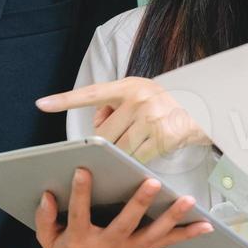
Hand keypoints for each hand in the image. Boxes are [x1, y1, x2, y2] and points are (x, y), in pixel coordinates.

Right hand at [34, 167, 211, 247]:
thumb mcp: (48, 241)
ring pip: (152, 233)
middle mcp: (107, 246)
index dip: (80, 193)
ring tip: (187, 199)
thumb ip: (45, 218)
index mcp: (80, 241)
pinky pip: (168, 242)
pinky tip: (206, 225)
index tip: (83, 170)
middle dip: (139, 203)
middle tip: (152, 182)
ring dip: (172, 216)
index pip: (79, 214)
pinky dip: (188, 234)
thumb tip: (48, 195)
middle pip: (125, 223)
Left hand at [35, 78, 207, 163]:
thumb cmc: (164, 104)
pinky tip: (150, 149)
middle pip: (104, 133)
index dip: (65, 100)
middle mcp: (138, 98)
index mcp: (128, 86)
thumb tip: (97, 130)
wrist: (205, 110)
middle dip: (107, 143)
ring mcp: (151, 117)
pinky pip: (137, 158)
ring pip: (119, 149)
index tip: (42, 104)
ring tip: (140, 141)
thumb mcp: (139, 95)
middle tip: (123, 139)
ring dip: (122, 153)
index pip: (91, 93)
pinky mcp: (162, 136)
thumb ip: (114, 107)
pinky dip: (138, 160)